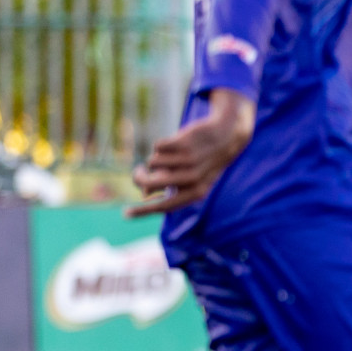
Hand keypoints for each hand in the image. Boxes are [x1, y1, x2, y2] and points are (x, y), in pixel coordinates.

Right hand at [129, 88, 254, 216]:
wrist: (226, 136)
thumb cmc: (203, 161)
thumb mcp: (192, 178)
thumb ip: (170, 187)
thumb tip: (145, 194)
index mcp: (196, 193)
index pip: (164, 206)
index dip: (143, 211)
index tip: (125, 214)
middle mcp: (192, 179)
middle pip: (151, 183)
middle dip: (139, 177)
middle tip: (138, 171)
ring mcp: (188, 161)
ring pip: (153, 162)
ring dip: (157, 157)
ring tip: (173, 154)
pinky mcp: (184, 143)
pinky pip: (158, 146)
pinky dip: (163, 144)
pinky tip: (178, 142)